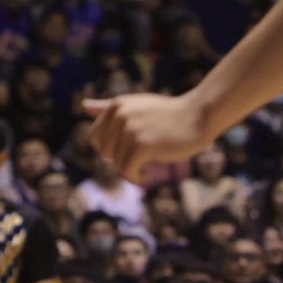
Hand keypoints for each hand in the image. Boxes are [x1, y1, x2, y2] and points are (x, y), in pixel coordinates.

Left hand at [82, 91, 213, 180]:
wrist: (199, 116)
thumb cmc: (169, 113)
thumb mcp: (135, 106)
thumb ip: (108, 108)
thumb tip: (83, 105)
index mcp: (115, 106)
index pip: (94, 137)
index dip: (108, 149)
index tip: (127, 153)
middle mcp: (119, 115)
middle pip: (103, 151)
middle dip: (118, 159)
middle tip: (139, 161)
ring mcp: (129, 130)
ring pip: (116, 162)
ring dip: (131, 169)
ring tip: (148, 166)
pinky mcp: (142, 145)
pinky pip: (128, 171)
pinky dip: (136, 177)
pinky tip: (149, 174)